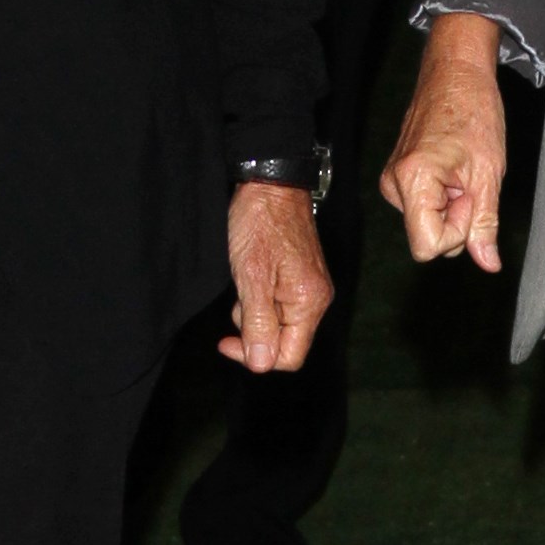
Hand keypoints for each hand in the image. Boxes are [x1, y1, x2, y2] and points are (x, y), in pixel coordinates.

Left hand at [219, 181, 332, 372]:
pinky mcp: (301, 277)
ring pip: (280, 324)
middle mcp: (316, 299)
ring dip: (255, 315)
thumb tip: (261, 363)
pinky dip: (261, 300)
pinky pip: (281, 305)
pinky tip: (251, 278)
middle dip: (254, 333)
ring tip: (243, 284)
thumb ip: (258, 322)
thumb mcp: (252, 276)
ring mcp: (310, 287)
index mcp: (309, 302)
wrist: (271, 182)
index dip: (257, 357)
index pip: (289, 356)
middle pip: (286, 342)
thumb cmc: (260, 223)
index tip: (228, 341)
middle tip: (235, 304)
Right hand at [380, 14, 506, 271]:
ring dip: (451, 207)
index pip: (428, 247)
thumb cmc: (475, 111)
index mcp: (413, 181)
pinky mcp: (397, 177)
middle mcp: (394, 184)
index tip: (469, 197)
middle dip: (456, 219)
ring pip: (427, 224)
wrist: (456, 73)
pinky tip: (452, 170)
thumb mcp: (490, 174)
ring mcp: (392, 180)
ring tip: (461, 171)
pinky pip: (424, 208)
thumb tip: (487, 263)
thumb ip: (485, 223)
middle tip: (469, 180)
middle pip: (428, 238)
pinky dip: (442, 198)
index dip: (457, 232)